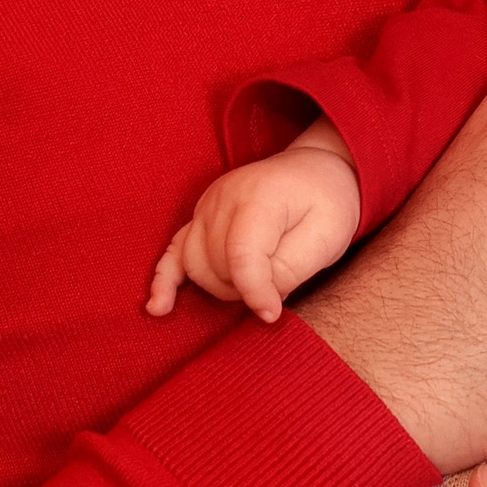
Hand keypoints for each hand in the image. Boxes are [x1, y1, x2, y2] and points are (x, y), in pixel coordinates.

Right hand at [147, 138, 362, 322]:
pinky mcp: (199, 216)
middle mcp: (224, 196)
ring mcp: (207, 205)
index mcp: (260, 197)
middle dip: (243, 290)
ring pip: (195, 266)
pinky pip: (172, 252)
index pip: (241, 257)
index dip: (255, 293)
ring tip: (253, 284)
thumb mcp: (327, 237)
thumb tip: (259, 300)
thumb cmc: (328, 204)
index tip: (273, 314)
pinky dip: (164, 281)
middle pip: (216, 266)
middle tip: (277, 286)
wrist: (317, 172)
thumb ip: (290, 270)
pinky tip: (158, 307)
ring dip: (221, 287)